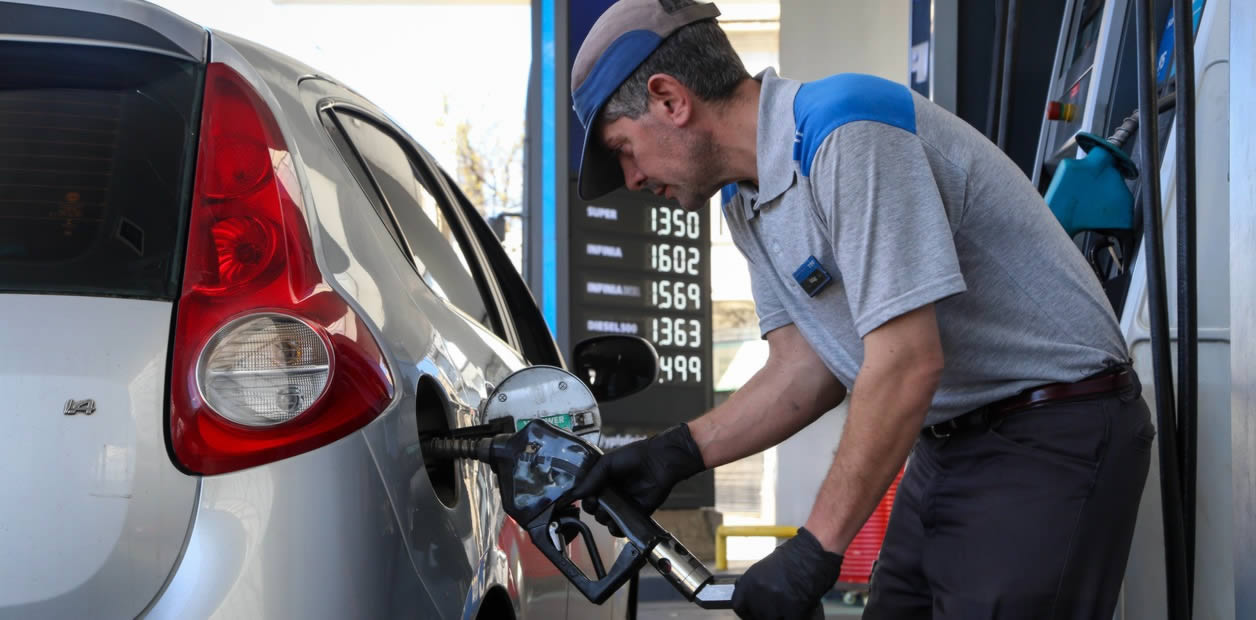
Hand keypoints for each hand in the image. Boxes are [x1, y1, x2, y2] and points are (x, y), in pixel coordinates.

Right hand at [569, 424, 704, 535]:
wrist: (658, 461)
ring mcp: (623, 505)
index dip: (585, 500)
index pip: (587, 496)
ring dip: (604, 519)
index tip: (589, 498)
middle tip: (599, 503)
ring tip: (610, 512)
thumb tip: (575, 494)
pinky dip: (617, 530)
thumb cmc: (634, 456)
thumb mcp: (607, 463)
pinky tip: (616, 524)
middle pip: (594, 511)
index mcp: (602, 482)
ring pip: (606, 520)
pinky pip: (623, 527)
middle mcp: (611, 494)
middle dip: (594, 510)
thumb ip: (591, 478)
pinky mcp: (636, 513)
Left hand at [732, 527, 842, 619]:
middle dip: (765, 614)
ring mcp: (776, 603)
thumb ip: (758, 585)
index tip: (752, 613)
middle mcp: (759, 592)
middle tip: (776, 610)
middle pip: (756, 616)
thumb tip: (755, 601)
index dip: (747, 611)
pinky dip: (795, 617)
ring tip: (789, 609)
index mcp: (750, 580)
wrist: (815, 549)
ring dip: (780, 617)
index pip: (738, 605)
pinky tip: (799, 611)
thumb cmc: (796, 554)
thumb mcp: (768, 567)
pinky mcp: (794, 610)